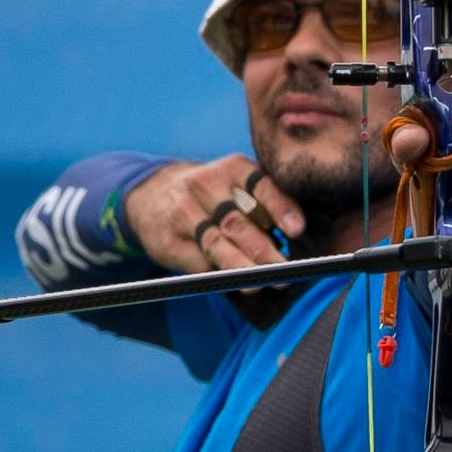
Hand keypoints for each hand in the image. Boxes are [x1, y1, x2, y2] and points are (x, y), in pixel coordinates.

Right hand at [124, 154, 305, 273]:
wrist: (153, 195)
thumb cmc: (215, 195)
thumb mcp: (238, 184)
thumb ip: (266, 203)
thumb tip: (298, 236)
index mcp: (232, 168)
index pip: (260, 185)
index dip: (279, 208)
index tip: (297, 230)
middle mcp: (204, 185)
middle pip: (237, 221)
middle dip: (262, 249)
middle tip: (285, 270)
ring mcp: (181, 212)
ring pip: (215, 244)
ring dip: (240, 266)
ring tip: (260, 282)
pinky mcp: (166, 240)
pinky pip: (196, 261)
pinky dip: (218, 274)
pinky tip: (235, 283)